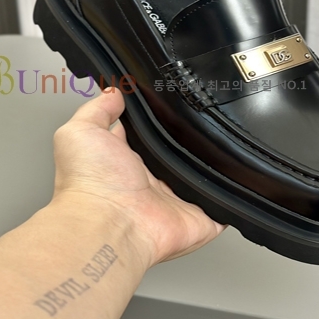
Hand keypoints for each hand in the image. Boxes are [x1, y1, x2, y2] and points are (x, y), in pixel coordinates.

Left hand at [51, 87, 224, 266]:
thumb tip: (113, 93)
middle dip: (191, 142)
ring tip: (225, 146)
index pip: (148, 138)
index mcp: (127, 163)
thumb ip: (98, 110)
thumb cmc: (90, 185)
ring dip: (214, 167)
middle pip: (180, 157)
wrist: (110, 225)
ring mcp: (178, 202)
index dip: (159, 122)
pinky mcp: (200, 219)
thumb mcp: (81, 132)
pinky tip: (237, 181)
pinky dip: (232, 198)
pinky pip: (224, 209)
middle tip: (202, 124)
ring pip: (205, 180)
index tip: (172, 105)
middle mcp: (153, 184)